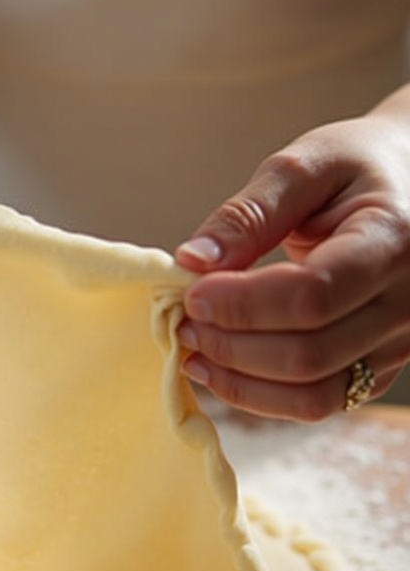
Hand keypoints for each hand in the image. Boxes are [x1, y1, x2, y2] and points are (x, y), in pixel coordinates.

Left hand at [174, 109, 409, 419]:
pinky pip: (320, 402)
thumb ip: (247, 214)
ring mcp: (401, 344)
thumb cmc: (358, 168)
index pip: (313, 295)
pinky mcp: (381, 368)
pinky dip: (262, 395)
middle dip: (231, 344)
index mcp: (393, 240)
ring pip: (314, 395)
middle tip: (183, 321)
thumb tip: (191, 261)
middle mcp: (409, 303)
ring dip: (240, 380)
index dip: (242, 304)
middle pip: (309, 354)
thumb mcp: (304, 167)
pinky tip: (222, 366)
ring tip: (193, 348)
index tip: (191, 293)